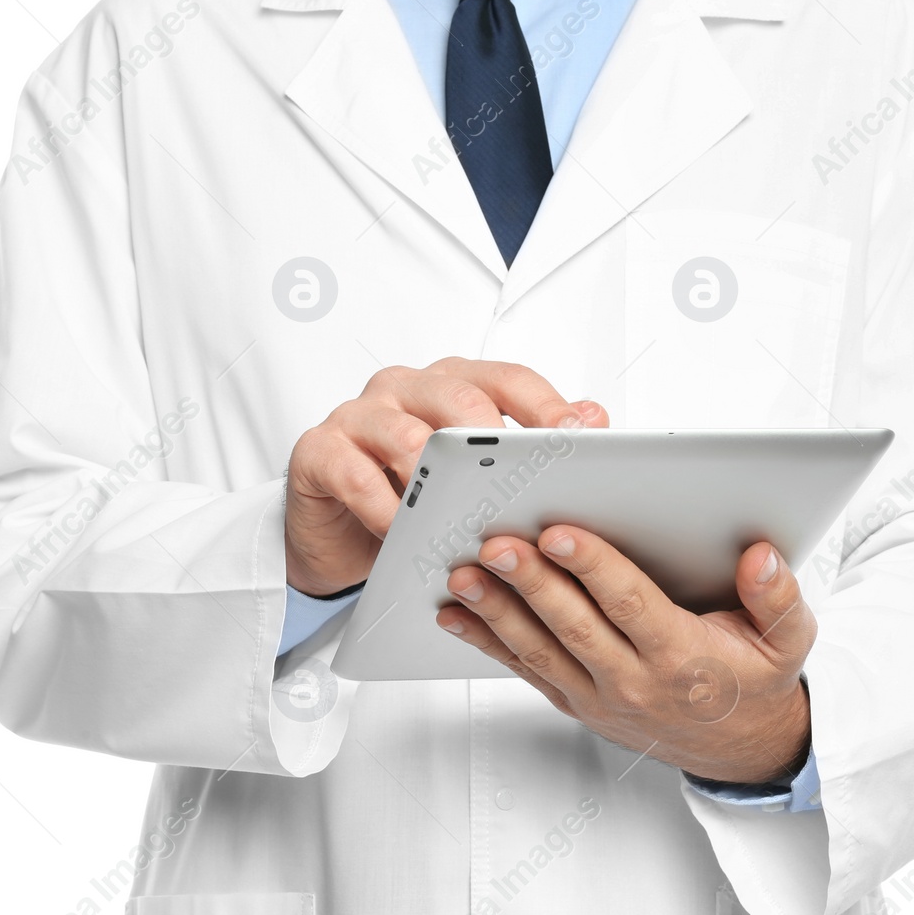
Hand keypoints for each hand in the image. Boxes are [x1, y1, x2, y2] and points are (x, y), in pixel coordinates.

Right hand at [284, 359, 607, 595]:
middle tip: (519, 479)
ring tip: (461, 517)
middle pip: (457, 397)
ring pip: (404, 433)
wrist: (336, 534)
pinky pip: (353, 473)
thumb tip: (595, 414)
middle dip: (493, 439)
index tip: (578, 437)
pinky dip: (383, 507)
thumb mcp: (477, 478)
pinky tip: (403, 532)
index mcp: (453, 385)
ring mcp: (360, 416)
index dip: (545, 406)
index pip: (507, 380)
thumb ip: (530, 447)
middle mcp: (407, 388)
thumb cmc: (414, 496)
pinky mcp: (319, 451)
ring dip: (436, 479)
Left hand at [436, 528, 814, 784]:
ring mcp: (600, 697)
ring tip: (462, 576)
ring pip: (540, 650)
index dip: (594, 568)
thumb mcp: (789, 642)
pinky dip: (487, 641)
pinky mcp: (576, 703)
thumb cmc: (755, 680)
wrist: (740, 749)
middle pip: (574, 626)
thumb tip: (761, 557)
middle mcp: (635, 681)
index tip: (561, 533)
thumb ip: (779, 598)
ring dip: (496, 612)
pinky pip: (526, 670)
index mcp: (684, 658)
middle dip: (531, 583)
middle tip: (495, 544)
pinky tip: (455, 614)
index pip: (631, 606)